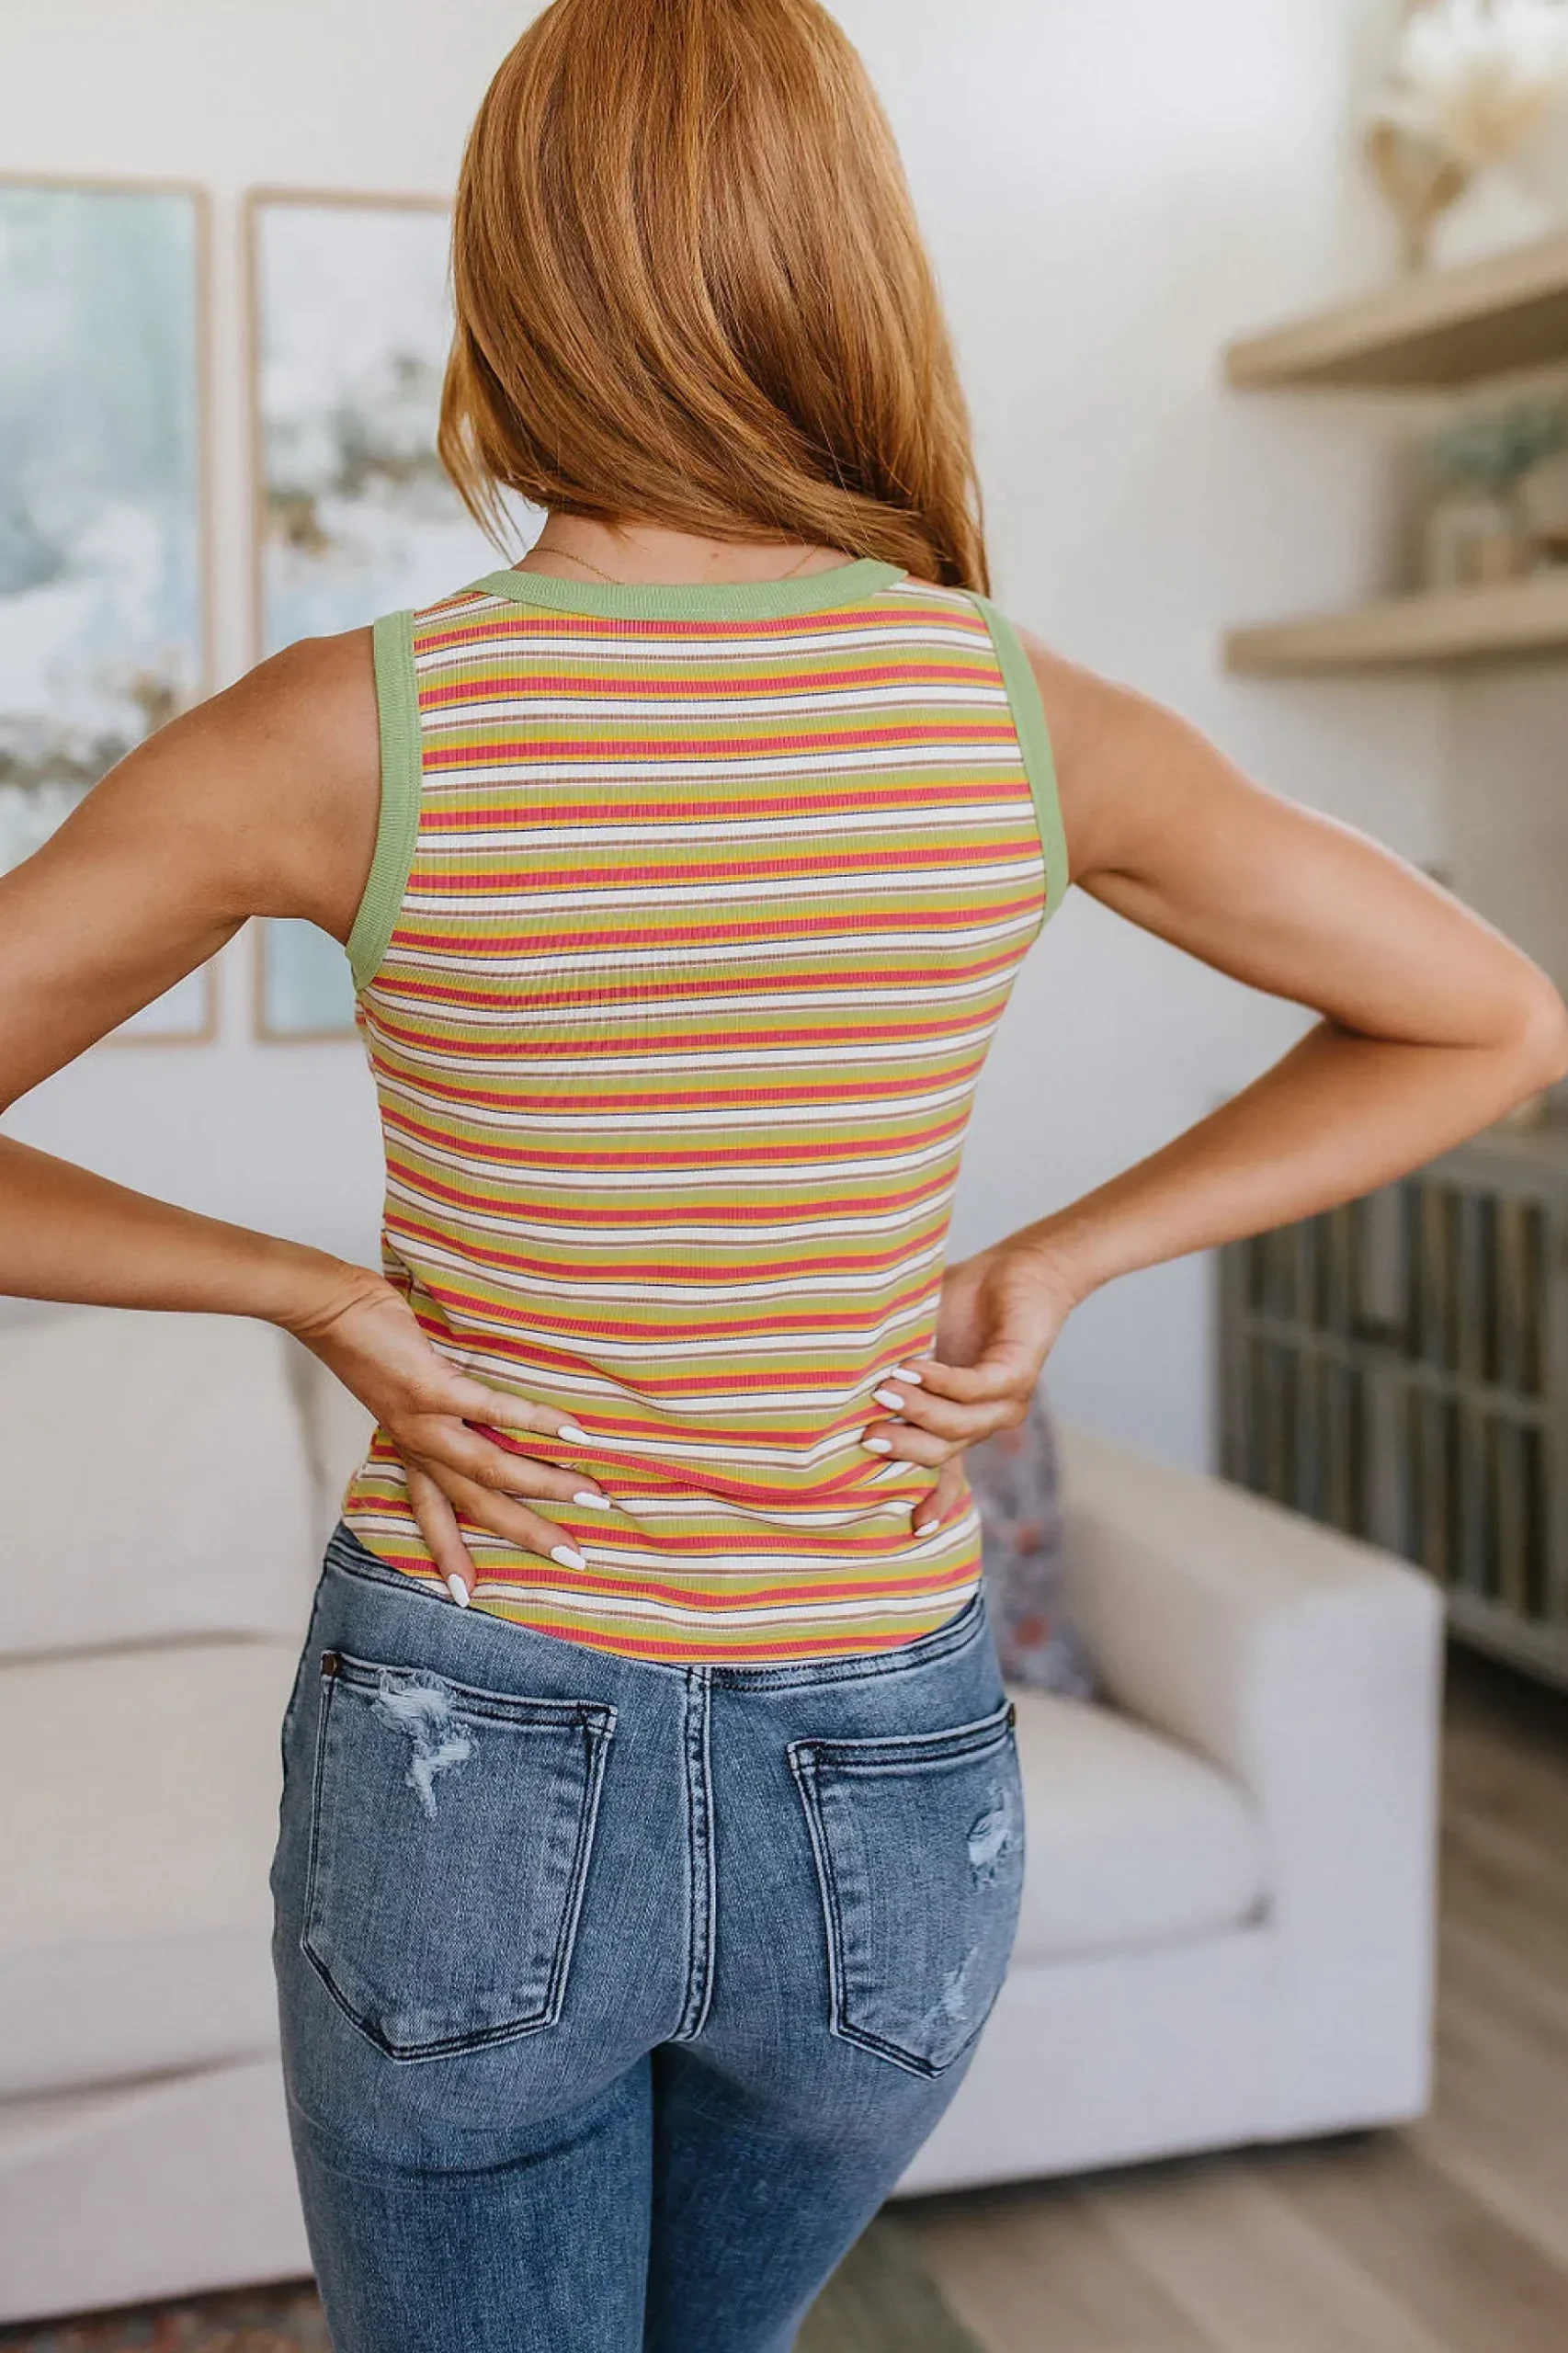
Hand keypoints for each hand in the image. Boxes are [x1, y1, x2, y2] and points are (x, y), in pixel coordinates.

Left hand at [288, 1265, 607, 1603]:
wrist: (327, 1308)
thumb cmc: (366, 1341)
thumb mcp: (396, 1391)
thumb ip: (433, 1408)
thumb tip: (476, 1410)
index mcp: (410, 1450)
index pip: (431, 1514)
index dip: (449, 1555)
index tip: (467, 1596)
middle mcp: (418, 1446)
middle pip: (477, 1505)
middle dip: (528, 1535)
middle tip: (574, 1561)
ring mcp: (425, 1421)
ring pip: (492, 1469)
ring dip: (546, 1486)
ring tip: (592, 1497)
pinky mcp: (432, 1388)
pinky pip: (494, 1411)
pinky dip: (536, 1424)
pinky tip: (573, 1434)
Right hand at [862, 1239, 1081, 1533]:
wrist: (1020, 1272)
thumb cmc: (962, 1307)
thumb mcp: (914, 1344)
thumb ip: (886, 1369)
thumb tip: (831, 1385)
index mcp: (958, 1423)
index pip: (943, 1473)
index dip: (931, 1502)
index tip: (912, 1529)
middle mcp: (982, 1422)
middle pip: (940, 1453)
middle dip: (901, 1449)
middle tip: (865, 1435)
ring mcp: (1003, 1403)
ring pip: (956, 1425)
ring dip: (916, 1411)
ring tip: (881, 1388)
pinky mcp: (1016, 1375)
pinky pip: (973, 1388)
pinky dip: (940, 1381)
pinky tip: (912, 1366)